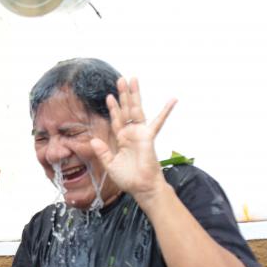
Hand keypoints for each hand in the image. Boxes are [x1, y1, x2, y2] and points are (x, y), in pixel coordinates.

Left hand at [89, 77, 177, 205]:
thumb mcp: (110, 165)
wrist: (141, 187)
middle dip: (124, 94)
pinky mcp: (149, 136)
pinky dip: (166, 111)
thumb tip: (93, 140)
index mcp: (122, 139)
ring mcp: (140, 133)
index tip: (109, 96)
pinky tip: (172, 100)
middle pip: (126, 109)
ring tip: (132, 79)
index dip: (113, 108)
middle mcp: (131, 133)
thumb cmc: (128, 179)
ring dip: (134, 94)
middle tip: (121, 79)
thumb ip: (102, 152)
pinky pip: (158, 121)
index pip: (116, 120)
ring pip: (137, 109)